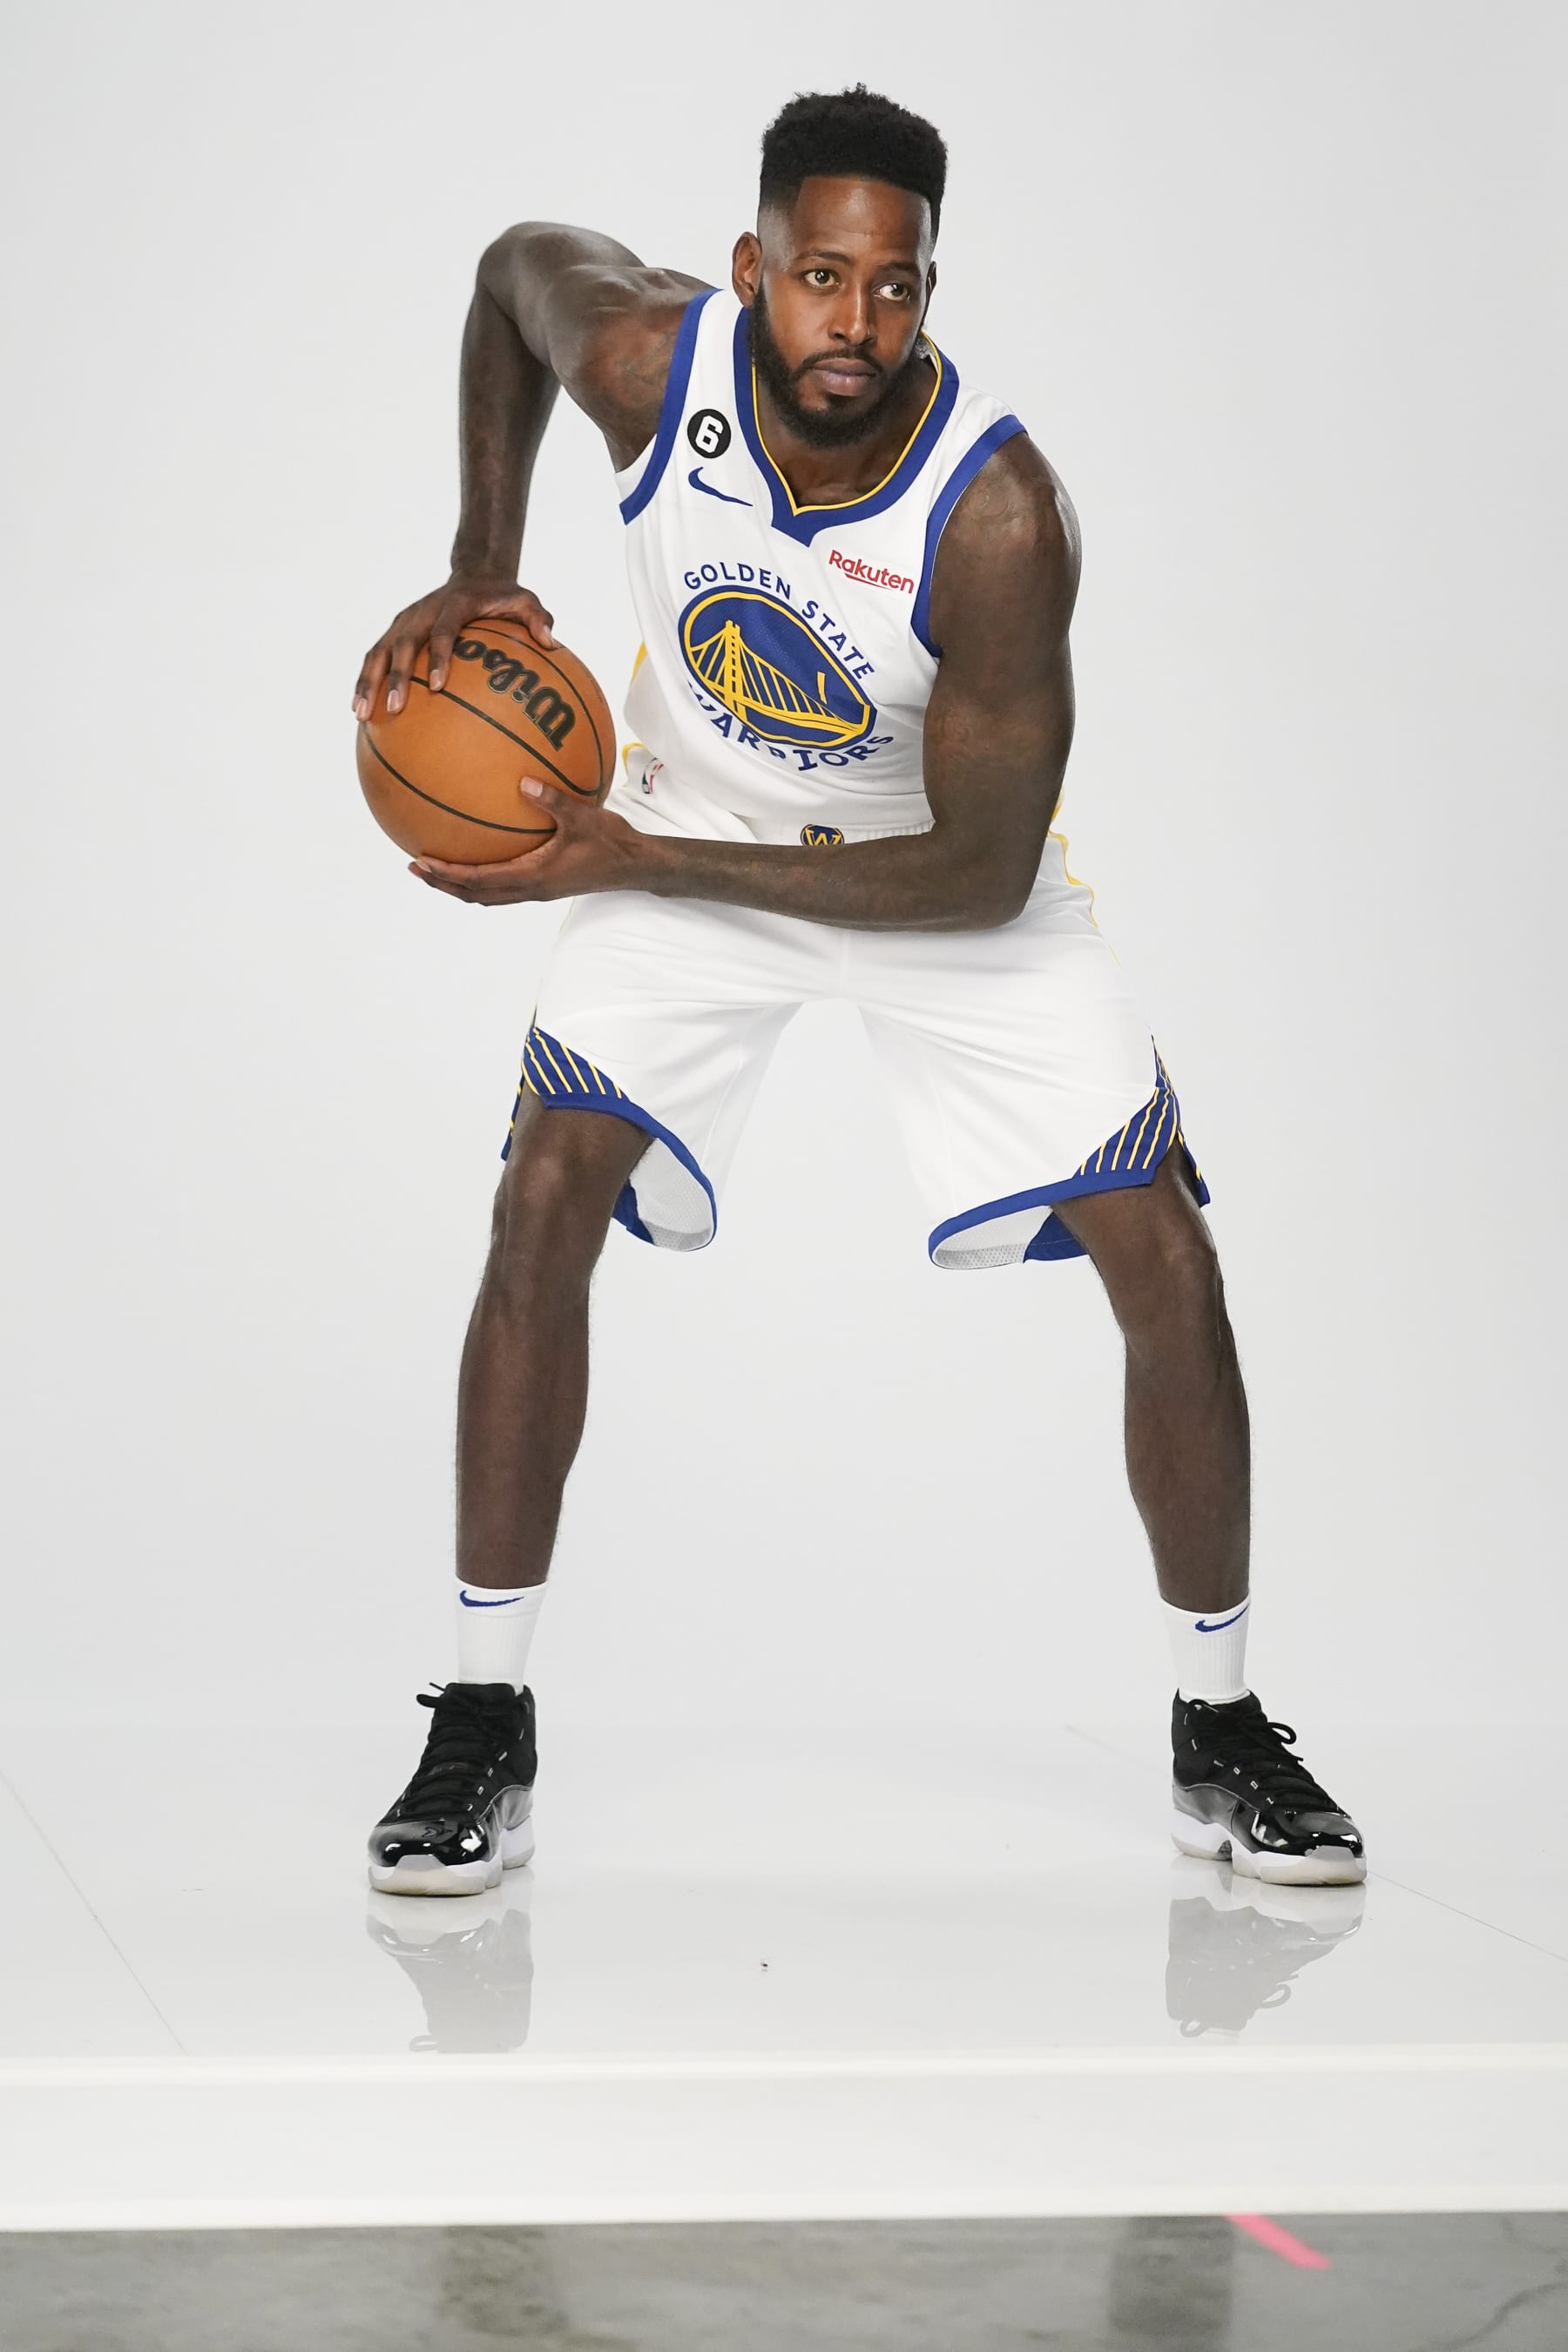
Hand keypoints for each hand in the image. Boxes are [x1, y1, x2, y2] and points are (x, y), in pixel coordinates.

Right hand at [353, 576, 556, 718]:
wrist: (473, 574)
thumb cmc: (503, 596)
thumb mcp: (526, 599)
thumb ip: (537, 617)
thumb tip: (549, 641)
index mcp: (453, 605)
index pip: (443, 632)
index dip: (438, 657)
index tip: (436, 686)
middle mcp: (423, 611)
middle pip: (402, 644)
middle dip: (395, 677)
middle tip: (395, 709)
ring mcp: (405, 621)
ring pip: (379, 651)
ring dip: (367, 683)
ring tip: (360, 715)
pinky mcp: (395, 630)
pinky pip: (375, 657)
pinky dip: (364, 682)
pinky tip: (360, 713)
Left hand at [410, 777, 648, 905]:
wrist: (635, 866)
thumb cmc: (612, 842)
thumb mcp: (584, 817)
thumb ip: (553, 801)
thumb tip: (524, 783)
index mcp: (533, 877)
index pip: (478, 880)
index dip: (447, 874)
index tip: (421, 861)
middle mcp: (530, 889)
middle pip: (474, 895)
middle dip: (442, 883)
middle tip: (415, 866)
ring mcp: (536, 889)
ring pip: (486, 895)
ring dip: (459, 884)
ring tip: (435, 867)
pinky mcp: (543, 884)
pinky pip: (502, 885)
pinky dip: (481, 877)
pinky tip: (478, 855)